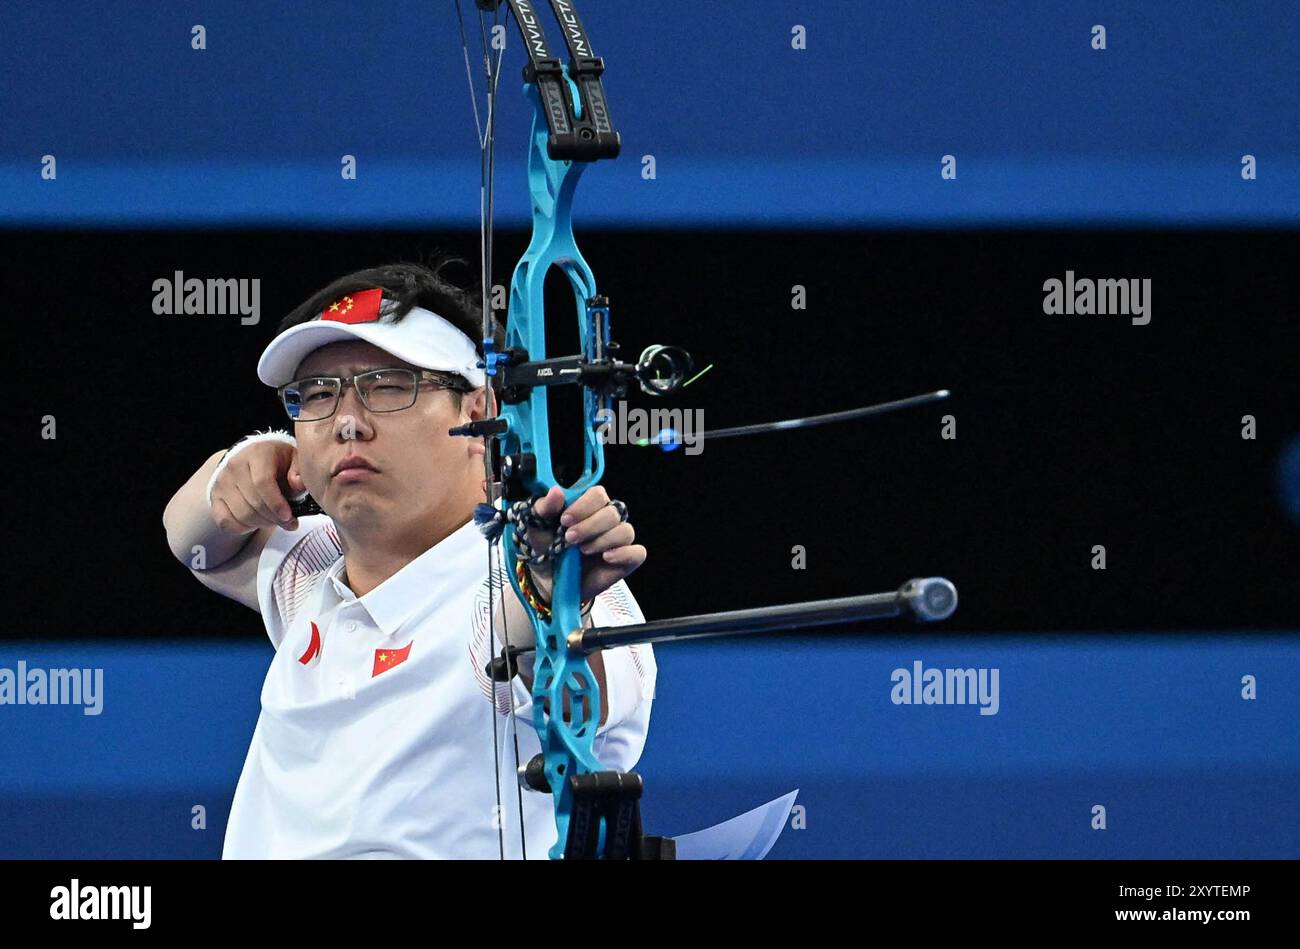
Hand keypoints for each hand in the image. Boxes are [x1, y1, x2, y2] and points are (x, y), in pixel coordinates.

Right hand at [209, 442, 305, 534]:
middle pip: (253, 502)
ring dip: (262, 523)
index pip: (262, 482)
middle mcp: (235, 465)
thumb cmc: (279, 462)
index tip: (288, 516)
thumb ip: (300, 472)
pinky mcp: (214, 496)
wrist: (253, 459)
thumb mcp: (295, 460)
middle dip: (274, 518)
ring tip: (274, 520)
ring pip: (241, 514)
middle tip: (288, 522)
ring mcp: (222, 482)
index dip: (276, 503)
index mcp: (257, 453)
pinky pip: (225, 521)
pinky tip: (256, 522)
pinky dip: (242, 527)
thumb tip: (298, 484)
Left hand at [528, 485, 645, 602]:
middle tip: (569, 539)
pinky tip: (606, 558)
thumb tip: (556, 491)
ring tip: (583, 551)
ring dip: (603, 540)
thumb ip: (544, 507)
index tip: (565, 520)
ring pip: (625, 531)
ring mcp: (618, 541)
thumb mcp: (536, 526)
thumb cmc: (545, 548)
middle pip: (612, 513)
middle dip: (590, 526)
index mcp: (589, 506)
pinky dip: (624, 553)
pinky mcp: (625, 561)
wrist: (547, 581)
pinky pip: (638, 553)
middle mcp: (607, 520)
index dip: (584, 506)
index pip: (598, 495)